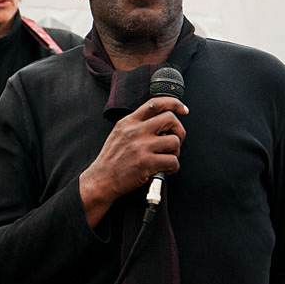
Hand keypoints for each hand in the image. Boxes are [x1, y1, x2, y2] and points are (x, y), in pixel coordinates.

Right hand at [80, 97, 188, 226]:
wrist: (101, 180)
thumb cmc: (112, 159)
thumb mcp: (119, 133)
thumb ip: (136, 124)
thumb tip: (159, 121)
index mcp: (130, 122)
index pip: (155, 103)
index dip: (174, 103)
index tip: (183, 109)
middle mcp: (136, 131)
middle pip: (170, 118)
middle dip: (179, 129)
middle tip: (176, 139)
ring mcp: (142, 146)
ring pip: (175, 141)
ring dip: (176, 151)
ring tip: (168, 157)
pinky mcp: (147, 163)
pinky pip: (173, 161)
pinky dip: (173, 167)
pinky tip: (166, 170)